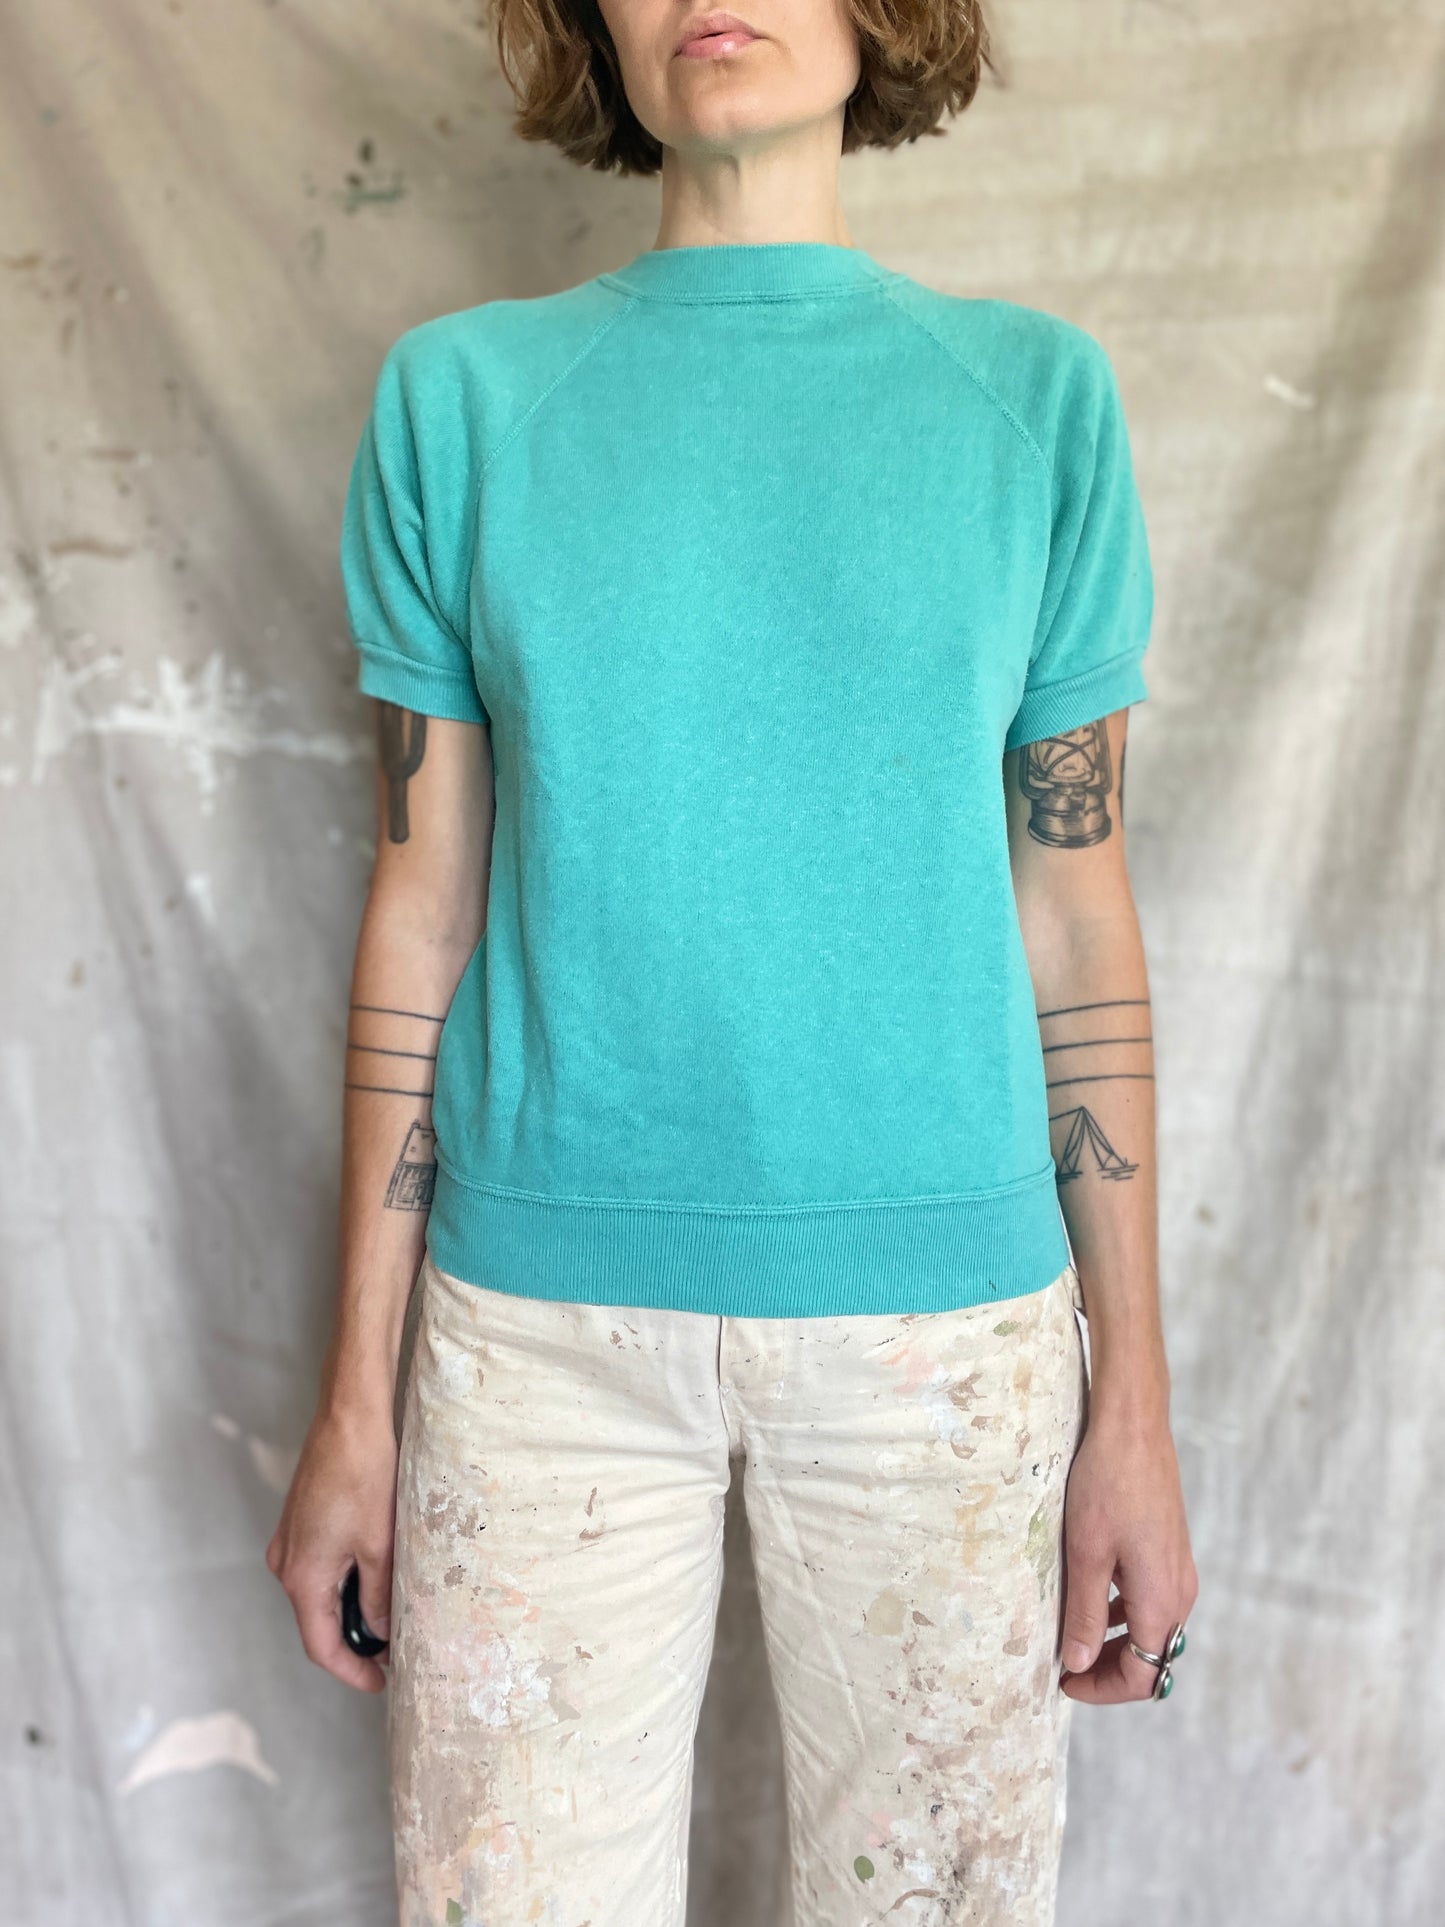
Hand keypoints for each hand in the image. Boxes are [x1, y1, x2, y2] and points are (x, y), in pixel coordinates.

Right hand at [266, 1400, 398, 1693]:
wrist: (348, 1419)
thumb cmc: (364, 1476)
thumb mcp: (380, 1544)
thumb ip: (378, 1595)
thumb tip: (381, 1632)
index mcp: (302, 1577)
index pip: (322, 1647)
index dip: (353, 1670)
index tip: (382, 1682)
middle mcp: (285, 1564)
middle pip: (317, 1623)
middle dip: (354, 1643)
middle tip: (394, 1652)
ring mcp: (289, 1542)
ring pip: (319, 1595)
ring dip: (351, 1611)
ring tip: (390, 1616)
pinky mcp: (299, 1523)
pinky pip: (319, 1568)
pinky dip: (344, 1583)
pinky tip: (374, 1577)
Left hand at [1058, 1407, 1197, 1703]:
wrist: (1134, 1427)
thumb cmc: (1106, 1485)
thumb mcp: (1086, 1553)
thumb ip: (1084, 1613)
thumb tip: (1079, 1664)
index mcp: (1161, 1600)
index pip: (1141, 1674)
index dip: (1102, 1689)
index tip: (1063, 1684)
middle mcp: (1179, 1593)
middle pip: (1151, 1657)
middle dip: (1109, 1671)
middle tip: (1066, 1669)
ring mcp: (1179, 1570)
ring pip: (1153, 1629)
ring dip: (1116, 1643)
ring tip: (1074, 1639)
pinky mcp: (1171, 1550)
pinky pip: (1152, 1600)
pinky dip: (1125, 1614)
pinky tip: (1095, 1599)